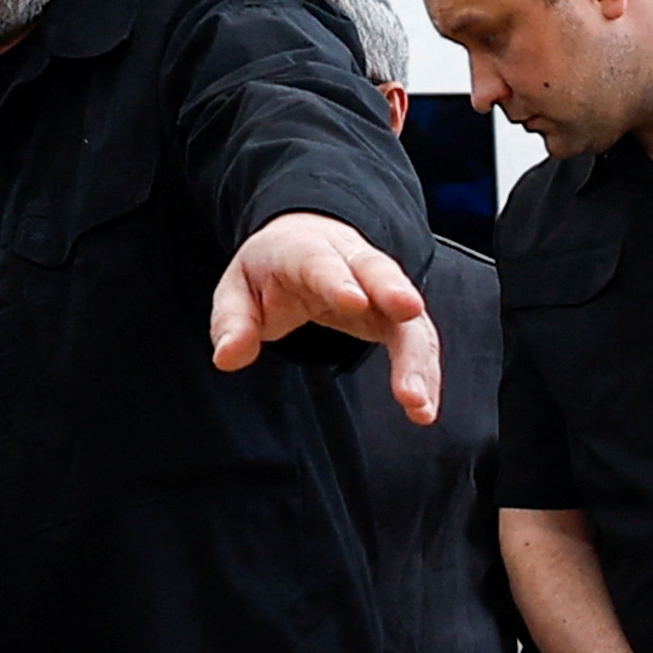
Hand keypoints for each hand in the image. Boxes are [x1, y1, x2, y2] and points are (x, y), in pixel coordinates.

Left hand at [210, 210, 441, 422]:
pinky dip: (424, 373)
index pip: (323, 264)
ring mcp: (381, 287)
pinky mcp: (397, 315)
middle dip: (396, 293)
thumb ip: (232, 321)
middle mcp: (353, 262)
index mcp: (306, 250)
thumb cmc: (273, 269)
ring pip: (408, 315)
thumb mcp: (238, 288)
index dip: (338, 281)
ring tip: (418, 403)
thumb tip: (227, 358)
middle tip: (409, 313)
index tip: (355, 302)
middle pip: (380, 272)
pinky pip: (418, 340)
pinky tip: (423, 409)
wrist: (309, 242)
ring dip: (418, 357)